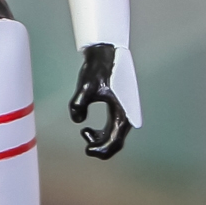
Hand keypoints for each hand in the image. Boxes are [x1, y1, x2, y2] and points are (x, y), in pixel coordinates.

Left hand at [69, 43, 130, 158]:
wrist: (105, 54)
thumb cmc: (98, 69)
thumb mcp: (86, 87)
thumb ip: (78, 104)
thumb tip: (78, 120)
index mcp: (122, 113)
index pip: (115, 142)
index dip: (102, 151)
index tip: (87, 150)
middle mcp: (126, 115)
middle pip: (116, 142)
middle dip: (100, 147)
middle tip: (86, 146)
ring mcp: (124, 112)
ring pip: (115, 136)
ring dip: (101, 140)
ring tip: (86, 132)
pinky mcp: (119, 108)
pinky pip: (112, 129)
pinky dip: (102, 133)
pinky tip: (88, 128)